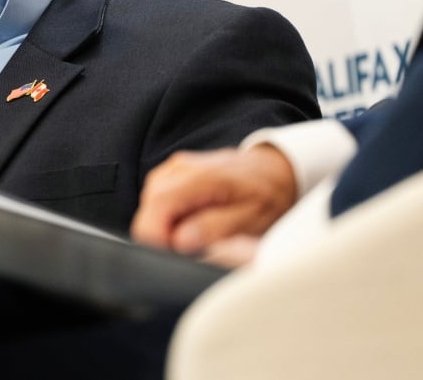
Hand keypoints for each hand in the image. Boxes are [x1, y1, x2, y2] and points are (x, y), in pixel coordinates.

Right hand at [130, 144, 296, 254]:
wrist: (274, 170)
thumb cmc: (266, 195)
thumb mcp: (252, 219)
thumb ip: (215, 227)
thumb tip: (180, 240)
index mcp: (203, 177)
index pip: (158, 205)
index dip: (156, 236)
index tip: (172, 254)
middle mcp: (182, 167)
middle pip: (149, 205)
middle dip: (161, 233)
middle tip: (190, 248)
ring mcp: (174, 167)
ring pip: (149, 203)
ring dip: (164, 224)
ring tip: (194, 234)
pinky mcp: (171, 172)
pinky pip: (157, 197)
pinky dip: (167, 215)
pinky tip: (189, 221)